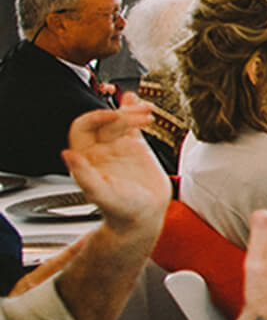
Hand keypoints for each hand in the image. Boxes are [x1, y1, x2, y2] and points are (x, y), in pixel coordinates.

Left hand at [62, 101, 167, 238]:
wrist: (145, 217)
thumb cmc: (121, 211)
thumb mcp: (102, 194)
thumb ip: (84, 176)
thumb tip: (67, 154)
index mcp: (87, 158)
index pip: (83, 127)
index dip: (96, 117)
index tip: (113, 116)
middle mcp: (101, 150)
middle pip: (106, 120)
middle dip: (121, 114)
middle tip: (138, 116)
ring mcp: (119, 147)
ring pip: (120, 119)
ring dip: (132, 111)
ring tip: (147, 111)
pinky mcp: (136, 147)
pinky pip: (133, 125)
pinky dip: (136, 111)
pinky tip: (139, 102)